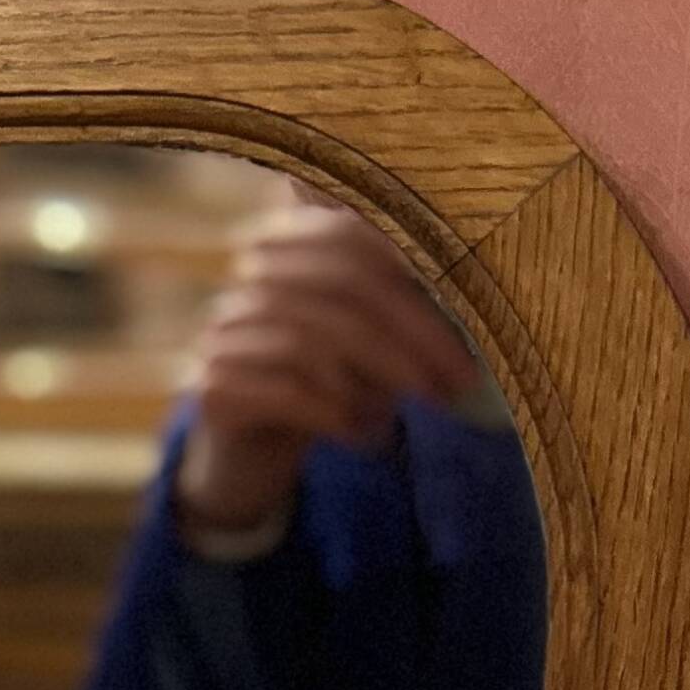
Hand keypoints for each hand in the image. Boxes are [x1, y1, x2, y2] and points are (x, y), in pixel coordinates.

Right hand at [177, 205, 476, 539]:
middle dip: (412, 334)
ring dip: (378, 380)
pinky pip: (285, 390)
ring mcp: (224, 331)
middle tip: (457, 380)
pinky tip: (365, 437)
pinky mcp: (212, 386)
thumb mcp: (370, 338)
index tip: (473, 314)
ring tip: (412, 411)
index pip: (352, 235)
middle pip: (340, 285)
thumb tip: (477, 295)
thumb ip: (403, 303)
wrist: (251, 454)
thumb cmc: (326, 384)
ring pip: (314, 339)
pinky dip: (337, 415)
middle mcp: (248, 280)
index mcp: (288, 244)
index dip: (416, 270)